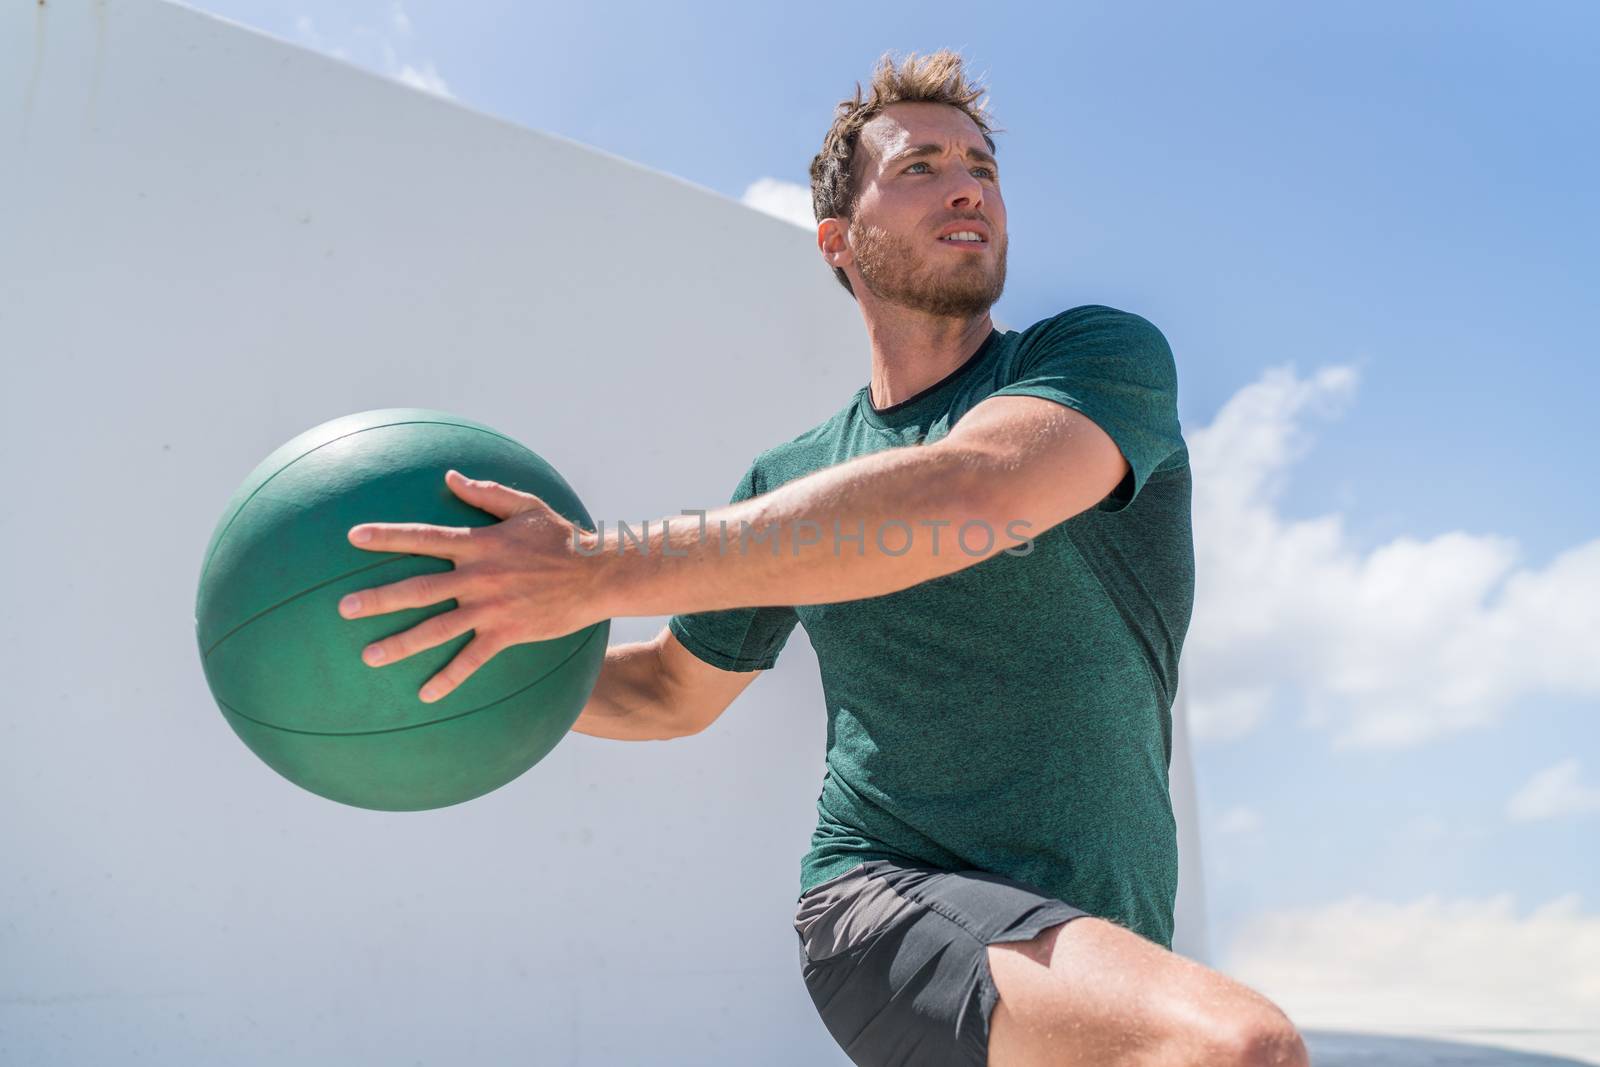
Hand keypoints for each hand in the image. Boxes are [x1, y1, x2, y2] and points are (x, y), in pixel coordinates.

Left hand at [339, 469, 605, 702]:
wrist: (598, 575)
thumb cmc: (562, 538)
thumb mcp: (526, 506)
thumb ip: (486, 492)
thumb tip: (450, 476)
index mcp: (478, 543)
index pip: (423, 537)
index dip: (387, 536)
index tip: (353, 537)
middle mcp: (478, 576)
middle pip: (418, 588)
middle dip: (378, 598)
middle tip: (343, 608)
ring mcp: (491, 608)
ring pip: (437, 628)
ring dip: (401, 643)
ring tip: (369, 656)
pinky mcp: (507, 633)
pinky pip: (472, 659)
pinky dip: (448, 678)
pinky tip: (425, 694)